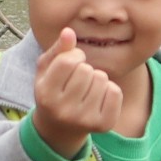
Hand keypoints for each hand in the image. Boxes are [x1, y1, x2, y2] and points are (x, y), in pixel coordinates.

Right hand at [31, 26, 121, 158]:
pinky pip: (116, 92)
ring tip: (87, 89)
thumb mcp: (47, 71)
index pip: (67, 62)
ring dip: (97, 79)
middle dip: (85, 69)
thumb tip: (69, 31)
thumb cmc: (53, 92)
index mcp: (45, 95)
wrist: (59, 129)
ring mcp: (83, 120)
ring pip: (102, 79)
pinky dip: (110, 90)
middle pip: (87, 70)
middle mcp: (63, 110)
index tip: (72, 61)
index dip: (74, 55)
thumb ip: (57, 50)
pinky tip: (99, 98)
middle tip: (78, 80)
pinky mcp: (103, 125)